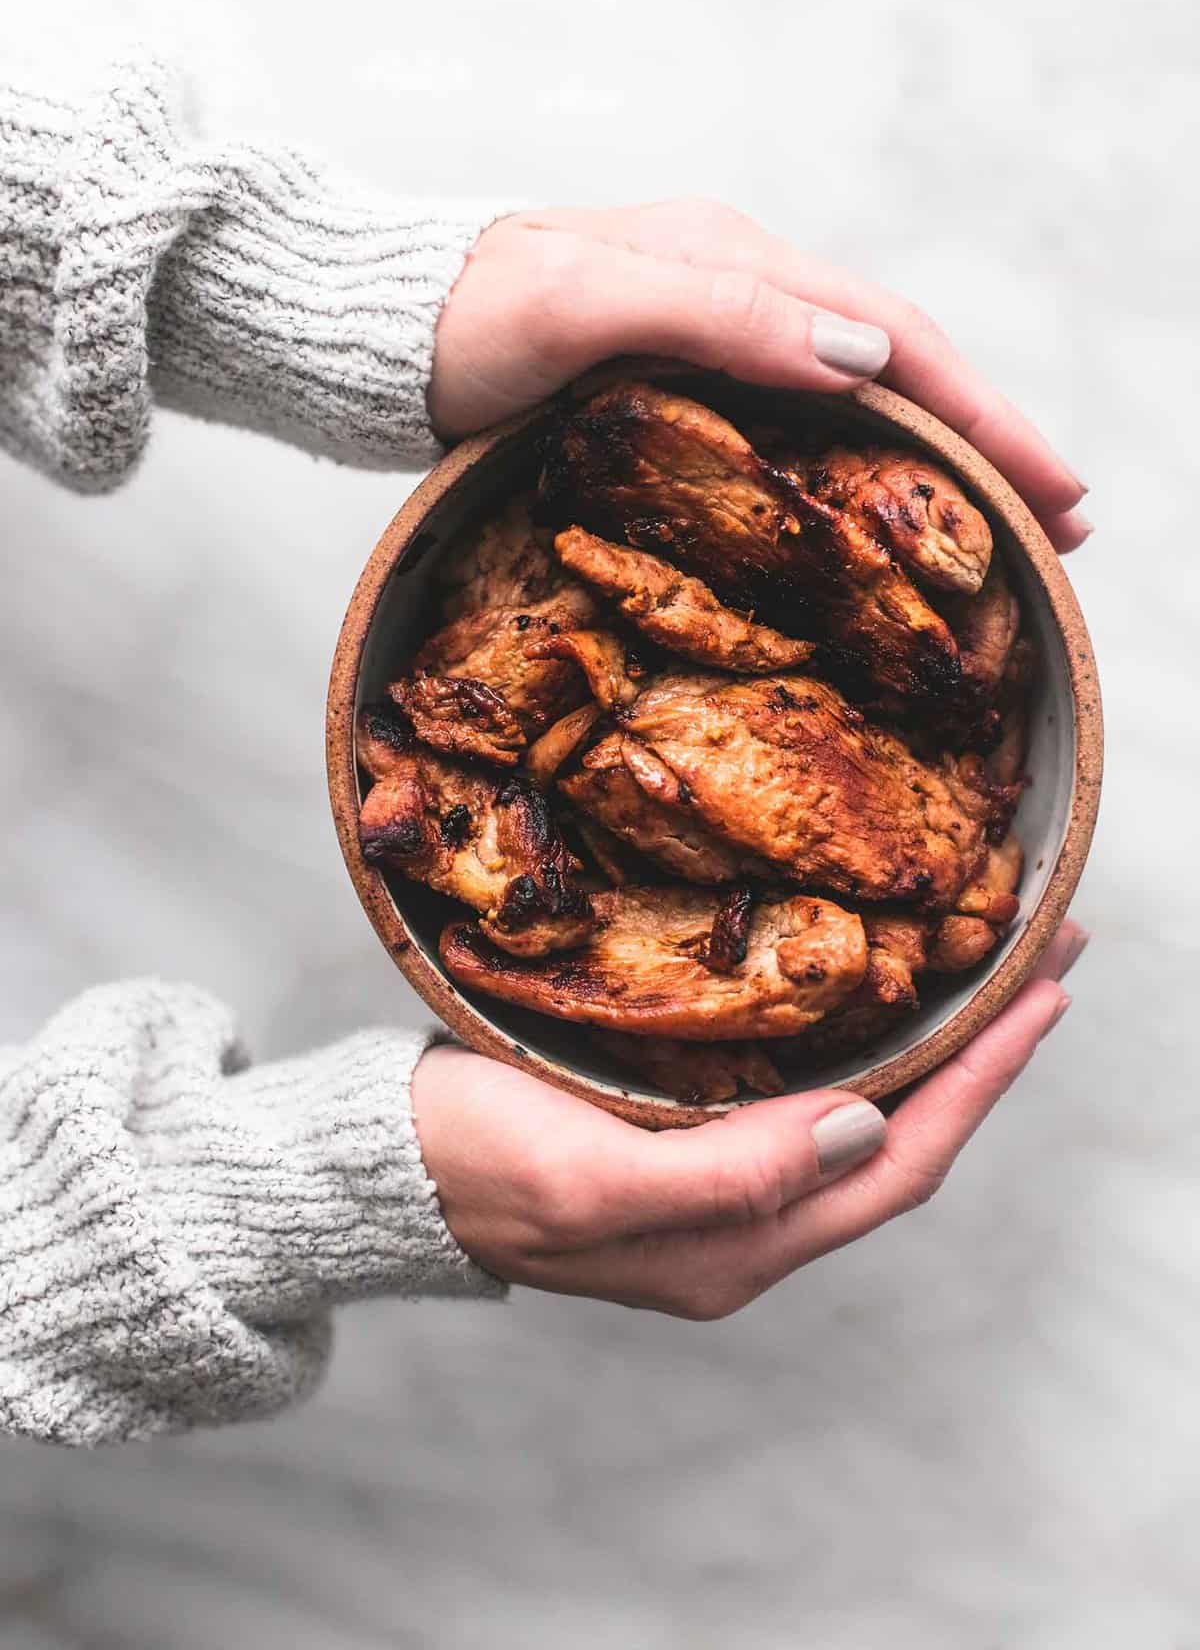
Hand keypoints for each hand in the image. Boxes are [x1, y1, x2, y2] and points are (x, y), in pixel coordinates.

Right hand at [413, 924, 1085, 1315]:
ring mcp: (716, 1195)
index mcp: (734, 1248)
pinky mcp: (684, 1151)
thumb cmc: (471, 1161)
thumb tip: (868, 1131)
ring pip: (860, 1127)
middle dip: (980, 1060)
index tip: (1042, 996)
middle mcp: (744, 1231)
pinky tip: (871, 1007)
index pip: (898, 1164)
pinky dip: (862, 1055)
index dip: (980, 1084)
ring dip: (931, 1055)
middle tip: (1039, 963)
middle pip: (899, 1145)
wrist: (382, 1163)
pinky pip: (808, 1110)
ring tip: (981, 977)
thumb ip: (731, 1174)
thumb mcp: (591, 1177)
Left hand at [429, 201, 1089, 551]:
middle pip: (896, 364)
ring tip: (1005, 523)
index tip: (1053, 485)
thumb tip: (860, 359)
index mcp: (734, 262)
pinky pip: (804, 419)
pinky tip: (886, 506)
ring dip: (938, 455)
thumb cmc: (466, 317)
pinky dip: (866, 461)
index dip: (981, 413)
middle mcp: (740, 291)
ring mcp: (714, 334)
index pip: (891, 338)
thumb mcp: (584, 304)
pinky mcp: (684, 379)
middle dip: (986, 438)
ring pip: (858, 394)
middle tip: (1062, 523)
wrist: (383, 330)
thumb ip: (714, 316)